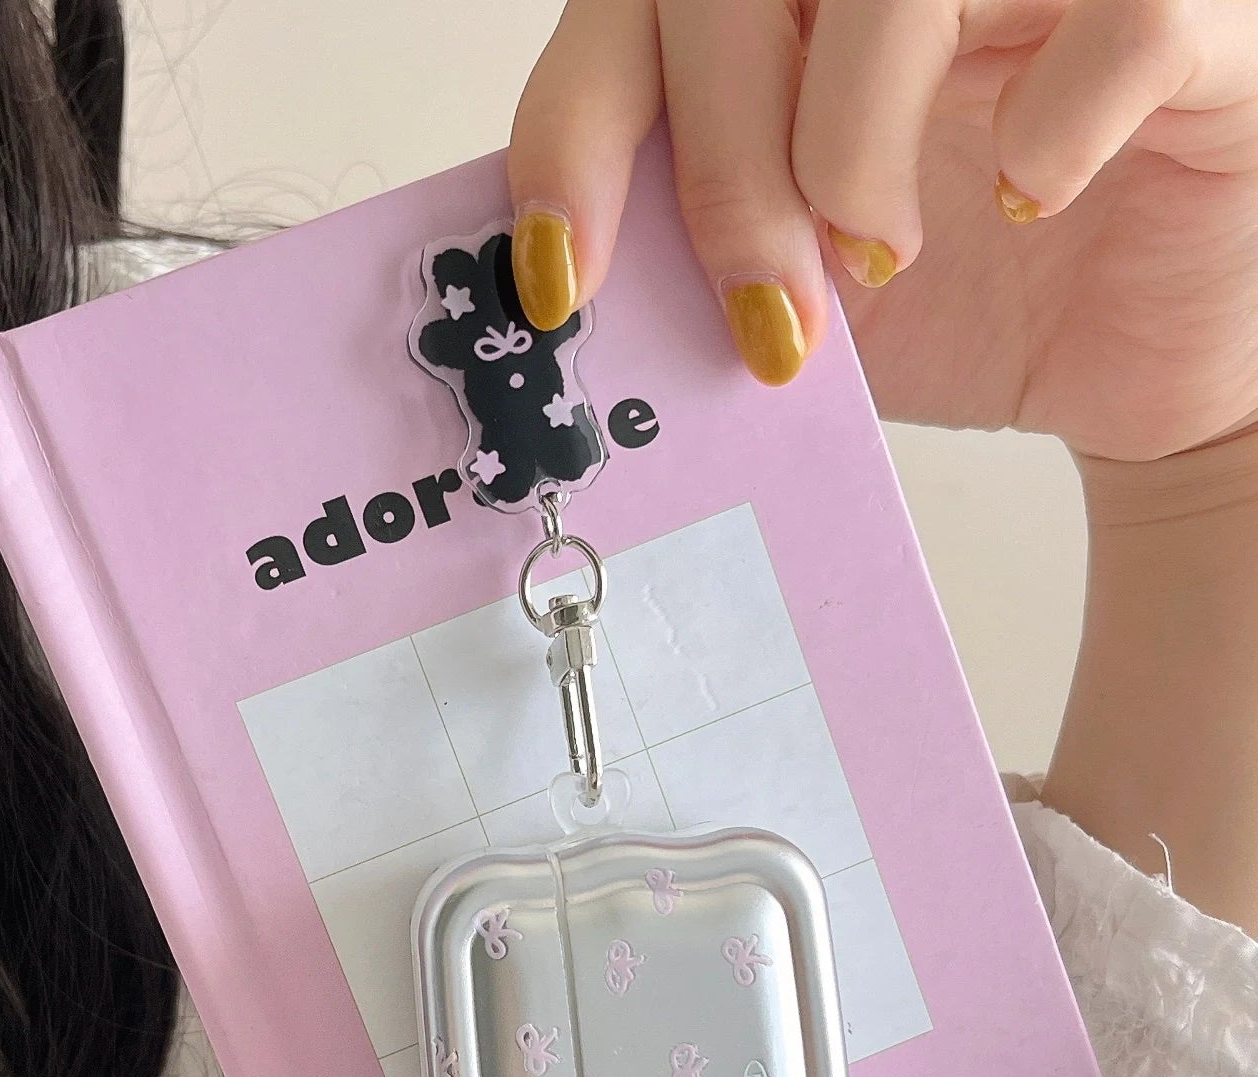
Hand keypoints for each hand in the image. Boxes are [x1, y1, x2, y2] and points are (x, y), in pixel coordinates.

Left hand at [508, 0, 1257, 461]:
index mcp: (792, 14)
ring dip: (852, 145)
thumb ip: (686, 263)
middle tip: (761, 306)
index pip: (639, 7)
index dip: (576, 126)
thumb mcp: (791, 299)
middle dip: (720, 164)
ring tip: (884, 256)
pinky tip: (1031, 199)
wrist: (1134, 363)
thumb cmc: (969, 310)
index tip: (562, 276)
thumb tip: (560, 297)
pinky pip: (1117, 18)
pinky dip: (1048, 127)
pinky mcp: (1194, 5)